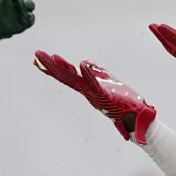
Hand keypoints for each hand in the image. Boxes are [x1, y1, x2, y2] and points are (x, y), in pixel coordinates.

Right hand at [34, 51, 156, 143]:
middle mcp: (89, 92)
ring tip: (50, 56)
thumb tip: (85, 63)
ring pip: (75, 80)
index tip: (39, 61)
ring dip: (63, 68)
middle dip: (50, 66)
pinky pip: (95, 84)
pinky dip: (88, 74)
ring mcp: (96, 94)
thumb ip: (99, 74)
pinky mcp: (106, 96)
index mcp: (89, 89)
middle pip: (66, 77)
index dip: (53, 69)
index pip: (68, 76)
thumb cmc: (126, 105)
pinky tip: (81, 64)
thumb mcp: (110, 84)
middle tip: (36, 54)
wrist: (139, 120)